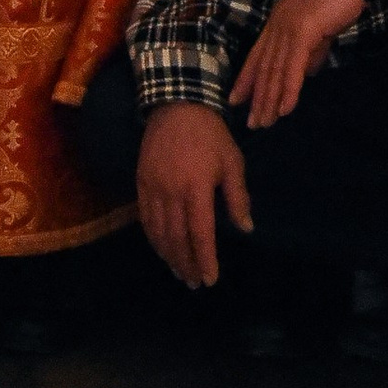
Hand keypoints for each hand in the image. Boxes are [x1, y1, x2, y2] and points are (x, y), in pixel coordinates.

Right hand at [137, 102, 251, 289]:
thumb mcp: (232, 162)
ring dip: (168, 255)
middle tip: (194, 283)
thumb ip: (238, 197)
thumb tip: (246, 228)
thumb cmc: (210, 134)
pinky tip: (161, 248)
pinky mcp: (141, 181)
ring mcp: (153, 187)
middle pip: (176, 238)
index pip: (200, 233)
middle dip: (186, 263)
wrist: (176, 104)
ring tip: (178, 271)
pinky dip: (152, 237)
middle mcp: (172, 192)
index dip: (205, 259)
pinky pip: (145, 217)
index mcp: (197, 188)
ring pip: (158, 231)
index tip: (210, 280)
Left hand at [228, 0, 363, 129]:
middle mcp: (277, 24)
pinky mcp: (303, 31)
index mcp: (278, 21)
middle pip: (263, 66)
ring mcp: (287, 27)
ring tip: (265, 122)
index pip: (258, 54)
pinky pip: (293, 67)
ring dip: (269, 100)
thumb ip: (311, 51)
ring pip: (274, 70)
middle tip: (252, 123)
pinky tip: (285, 109)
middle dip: (256, 97)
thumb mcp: (320, 30)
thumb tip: (306, 74)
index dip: (246, 79)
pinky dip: (288, 90)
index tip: (236, 100)